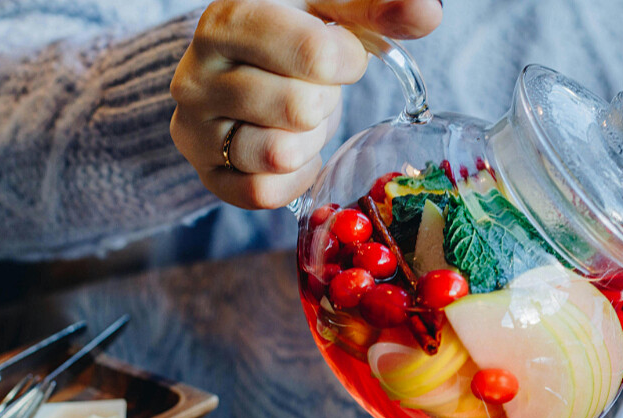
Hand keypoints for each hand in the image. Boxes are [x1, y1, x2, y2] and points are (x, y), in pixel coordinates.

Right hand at [170, 0, 441, 209]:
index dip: (347, 59)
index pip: (314, 54)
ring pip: (278, 156)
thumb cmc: (294, 33)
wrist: (241, 71)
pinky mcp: (208, 176)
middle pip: (298, 108)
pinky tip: (296, 151)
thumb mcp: (331, 8)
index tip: (339, 53)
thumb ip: (377, 5)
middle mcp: (195, 76)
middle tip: (313, 87)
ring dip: (309, 141)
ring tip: (299, 118)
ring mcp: (195, 130)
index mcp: (226, 22)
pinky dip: (296, 177)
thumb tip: (427, 12)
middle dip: (324, 102)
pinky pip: (264, 193)